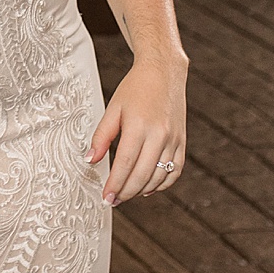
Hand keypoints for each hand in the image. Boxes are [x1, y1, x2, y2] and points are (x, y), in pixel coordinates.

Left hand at [88, 55, 187, 205]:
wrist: (164, 72)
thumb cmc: (135, 89)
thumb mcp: (113, 108)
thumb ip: (101, 136)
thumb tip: (90, 160)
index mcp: (139, 126)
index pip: (126, 164)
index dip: (115, 184)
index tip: (106, 197)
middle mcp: (160, 135)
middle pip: (143, 175)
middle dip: (126, 192)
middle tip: (113, 201)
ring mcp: (174, 139)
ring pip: (160, 176)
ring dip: (142, 190)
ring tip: (127, 194)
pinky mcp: (183, 141)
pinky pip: (175, 170)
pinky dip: (163, 183)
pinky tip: (149, 187)